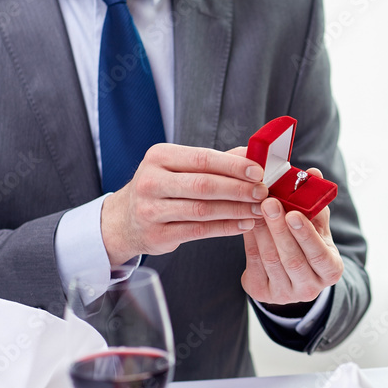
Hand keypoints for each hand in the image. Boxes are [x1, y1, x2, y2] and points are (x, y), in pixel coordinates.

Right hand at [101, 143, 267, 264]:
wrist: (124, 220)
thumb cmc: (162, 188)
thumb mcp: (179, 167)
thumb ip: (215, 161)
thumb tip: (252, 153)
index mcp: (159, 157)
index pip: (203, 158)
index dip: (233, 165)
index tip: (258, 171)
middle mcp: (151, 181)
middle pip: (204, 185)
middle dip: (238, 189)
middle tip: (262, 192)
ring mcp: (151, 210)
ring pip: (202, 210)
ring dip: (236, 210)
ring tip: (258, 210)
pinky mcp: (157, 235)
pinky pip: (199, 231)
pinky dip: (226, 228)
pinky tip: (244, 224)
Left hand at [240, 168, 343, 305]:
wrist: (291, 275)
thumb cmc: (307, 243)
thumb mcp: (317, 226)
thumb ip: (315, 203)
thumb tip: (313, 173)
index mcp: (331, 271)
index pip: (319, 254)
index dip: (306, 235)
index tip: (293, 213)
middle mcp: (310, 288)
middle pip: (292, 258)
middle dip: (279, 228)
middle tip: (268, 203)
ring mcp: (285, 295)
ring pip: (271, 259)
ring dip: (262, 230)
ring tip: (256, 207)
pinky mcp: (262, 292)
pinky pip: (254, 262)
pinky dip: (251, 239)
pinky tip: (248, 221)